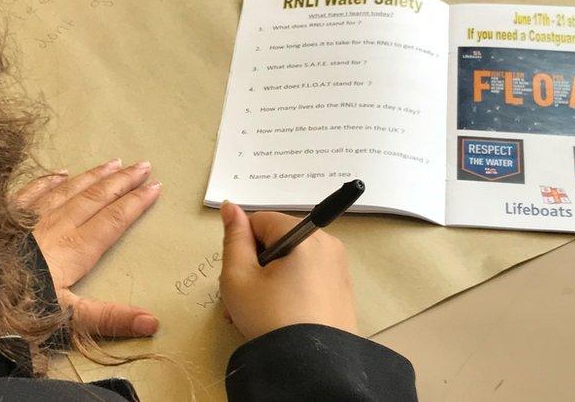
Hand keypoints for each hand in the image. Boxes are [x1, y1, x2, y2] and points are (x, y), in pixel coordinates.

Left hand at [15, 159, 161, 336]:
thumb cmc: (15, 309)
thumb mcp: (67, 320)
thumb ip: (109, 317)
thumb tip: (153, 321)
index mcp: (75, 249)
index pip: (114, 220)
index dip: (136, 203)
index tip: (155, 187)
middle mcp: (57, 226)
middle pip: (96, 198)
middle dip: (122, 181)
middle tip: (143, 165)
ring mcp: (30, 218)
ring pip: (69, 190)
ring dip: (93, 176)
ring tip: (113, 162)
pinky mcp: (5, 217)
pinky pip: (32, 192)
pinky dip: (49, 180)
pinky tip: (61, 172)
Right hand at [219, 202, 357, 339]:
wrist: (311, 368)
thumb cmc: (270, 319)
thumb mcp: (238, 278)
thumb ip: (234, 238)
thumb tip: (231, 207)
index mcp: (305, 236)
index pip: (261, 220)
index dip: (242, 244)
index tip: (237, 274)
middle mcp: (328, 245)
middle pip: (278, 240)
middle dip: (255, 265)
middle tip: (241, 298)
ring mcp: (338, 268)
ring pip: (292, 261)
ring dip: (269, 280)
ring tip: (255, 312)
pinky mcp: (342, 290)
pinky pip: (308, 277)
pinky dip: (289, 290)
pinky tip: (277, 316)